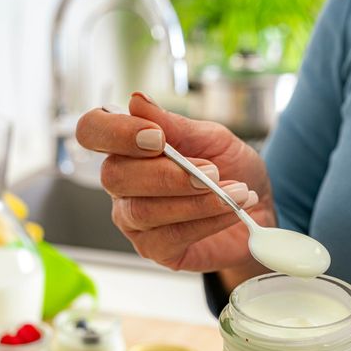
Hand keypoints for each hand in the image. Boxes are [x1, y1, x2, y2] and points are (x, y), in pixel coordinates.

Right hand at [76, 92, 274, 271]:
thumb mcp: (212, 137)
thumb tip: (137, 100)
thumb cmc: (231, 170)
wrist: (258, 208)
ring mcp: (134, 221)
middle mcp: (122, 185)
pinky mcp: (155, 250)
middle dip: (167, 173)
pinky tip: (230, 210)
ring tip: (233, 192)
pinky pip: (170, 236)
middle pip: (115, 176)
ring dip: (195, 200)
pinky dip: (206, 221)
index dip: (115, 132)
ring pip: (143, 210)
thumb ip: (176, 124)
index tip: (157, 137)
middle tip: (211, 171)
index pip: (92, 131)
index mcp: (128, 147)